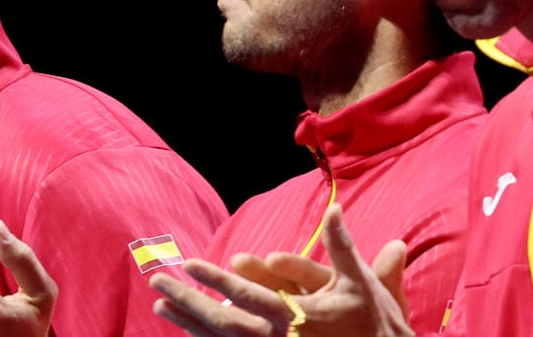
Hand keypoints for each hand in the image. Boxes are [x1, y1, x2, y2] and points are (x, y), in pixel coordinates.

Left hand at [149, 203, 413, 336]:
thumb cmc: (375, 326)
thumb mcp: (361, 284)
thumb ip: (344, 246)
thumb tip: (336, 207)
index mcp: (297, 317)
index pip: (246, 296)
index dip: (214, 279)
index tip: (188, 263)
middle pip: (222, 321)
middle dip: (187, 301)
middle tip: (157, 284)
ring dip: (188, 322)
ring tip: (160, 305)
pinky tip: (187, 330)